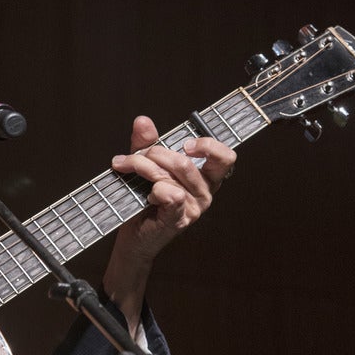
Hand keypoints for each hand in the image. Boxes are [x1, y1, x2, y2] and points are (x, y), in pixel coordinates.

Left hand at [111, 115, 235, 261]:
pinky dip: (153, 190)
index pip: (226, 157)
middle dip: (153, 153)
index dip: (208, 145)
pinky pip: (170, 195)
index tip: (185, 144)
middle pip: (185, 162)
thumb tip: (142, 120)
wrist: (133, 233)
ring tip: (128, 170)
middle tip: (133, 157)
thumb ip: (147, 142)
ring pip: (170, 176)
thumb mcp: (146, 164)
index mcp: (205, 176)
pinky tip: (146, 195)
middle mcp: (206, 192)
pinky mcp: (180, 219)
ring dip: (143, 168)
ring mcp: (195, 207)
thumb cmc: (143, 198)